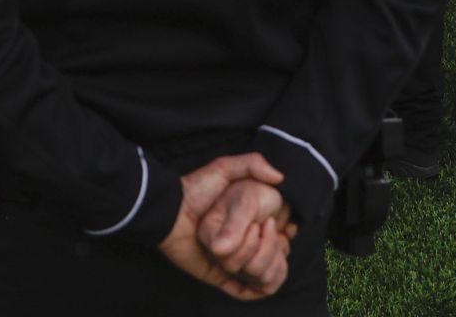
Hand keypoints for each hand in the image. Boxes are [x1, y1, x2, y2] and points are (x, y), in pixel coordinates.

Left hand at [158, 153, 288, 300]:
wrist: (170, 211)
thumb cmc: (196, 189)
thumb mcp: (224, 168)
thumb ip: (252, 163)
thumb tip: (279, 178)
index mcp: (246, 223)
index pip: (276, 240)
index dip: (282, 237)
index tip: (284, 228)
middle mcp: (240, 245)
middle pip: (271, 259)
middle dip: (273, 246)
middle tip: (266, 227)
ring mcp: (230, 262)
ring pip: (259, 273)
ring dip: (262, 257)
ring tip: (256, 233)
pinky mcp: (218, 276)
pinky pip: (244, 292)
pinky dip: (254, 286)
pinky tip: (255, 264)